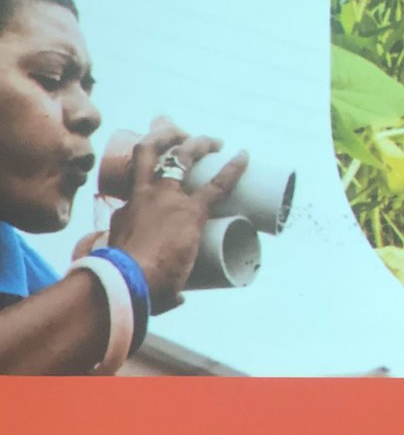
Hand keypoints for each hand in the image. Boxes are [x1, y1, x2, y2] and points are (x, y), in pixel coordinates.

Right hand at [107, 117, 247, 313]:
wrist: (128, 281)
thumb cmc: (129, 286)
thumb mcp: (135, 275)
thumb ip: (162, 290)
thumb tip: (179, 299)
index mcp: (127, 211)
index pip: (140, 187)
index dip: (152, 182)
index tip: (165, 185)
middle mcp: (144, 196)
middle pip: (151, 154)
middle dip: (166, 137)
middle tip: (183, 135)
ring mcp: (167, 199)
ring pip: (181, 157)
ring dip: (198, 144)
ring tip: (214, 140)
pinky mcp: (191, 210)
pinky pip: (217, 184)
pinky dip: (233, 168)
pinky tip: (244, 156)